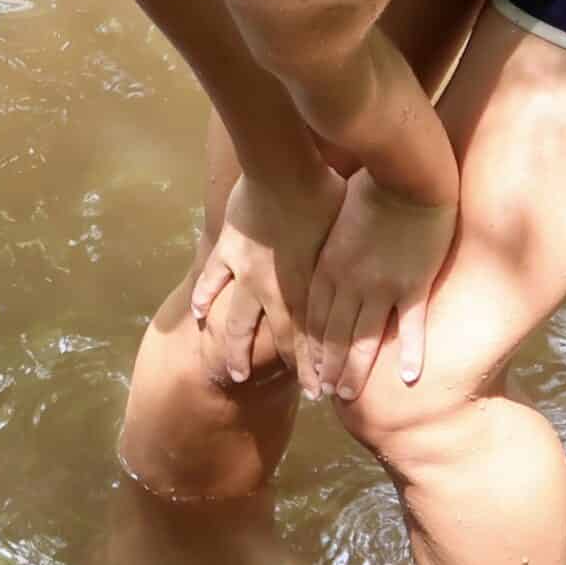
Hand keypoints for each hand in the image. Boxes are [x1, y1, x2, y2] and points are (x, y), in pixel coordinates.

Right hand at [189, 165, 342, 386]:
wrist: (284, 169)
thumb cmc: (325, 196)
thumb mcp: (344, 236)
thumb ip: (344, 265)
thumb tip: (365, 279)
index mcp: (305, 285)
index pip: (312, 336)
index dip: (317, 366)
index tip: (322, 390)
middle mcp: (274, 288)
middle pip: (279, 338)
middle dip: (291, 368)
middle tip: (299, 395)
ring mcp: (246, 272)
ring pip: (238, 322)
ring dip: (237, 350)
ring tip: (234, 373)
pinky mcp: (228, 250)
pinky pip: (212, 280)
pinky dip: (205, 298)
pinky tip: (200, 317)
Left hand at [304, 171, 457, 399]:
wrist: (402, 172)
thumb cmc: (365, 188)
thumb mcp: (331, 219)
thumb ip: (325, 245)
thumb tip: (311, 255)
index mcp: (325, 265)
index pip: (311, 316)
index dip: (306, 346)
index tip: (303, 367)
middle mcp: (347, 282)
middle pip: (332, 334)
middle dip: (325, 366)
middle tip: (321, 394)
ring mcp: (381, 286)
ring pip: (365, 338)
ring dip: (355, 368)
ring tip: (347, 394)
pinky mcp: (413, 283)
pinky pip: (411, 326)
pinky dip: (410, 353)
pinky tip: (409, 378)